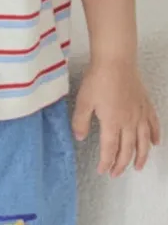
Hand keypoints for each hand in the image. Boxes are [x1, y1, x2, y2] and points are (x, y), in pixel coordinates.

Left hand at [72, 60, 160, 176]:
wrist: (116, 60)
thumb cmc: (97, 79)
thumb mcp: (83, 100)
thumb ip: (80, 121)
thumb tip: (79, 138)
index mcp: (112, 123)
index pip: (110, 150)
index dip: (106, 162)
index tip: (102, 171)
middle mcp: (129, 123)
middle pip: (127, 149)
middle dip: (122, 164)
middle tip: (116, 174)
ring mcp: (140, 114)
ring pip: (143, 142)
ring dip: (141, 156)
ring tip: (139, 167)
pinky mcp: (145, 104)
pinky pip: (153, 124)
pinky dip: (155, 135)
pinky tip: (154, 142)